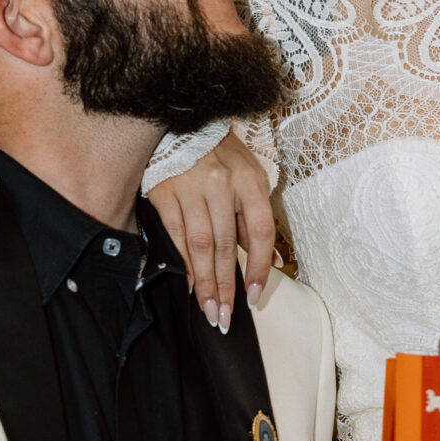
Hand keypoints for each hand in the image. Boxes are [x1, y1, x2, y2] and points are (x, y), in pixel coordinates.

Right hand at [150, 131, 276, 333]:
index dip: (259, 268)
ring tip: (208, 310)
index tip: (254, 297)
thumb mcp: (249, 179)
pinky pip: (174, 235)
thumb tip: (275, 262)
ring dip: (204, 283)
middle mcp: (221, 185)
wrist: (183, 122)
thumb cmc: (222, 157)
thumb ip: (256, 221)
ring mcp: (191, 188)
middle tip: (224, 318)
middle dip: (226, 287)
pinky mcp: (164, 192)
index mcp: (249, 182)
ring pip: (200, 245)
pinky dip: (182, 263)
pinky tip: (188, 285)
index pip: (259, 233)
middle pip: (226, 246)